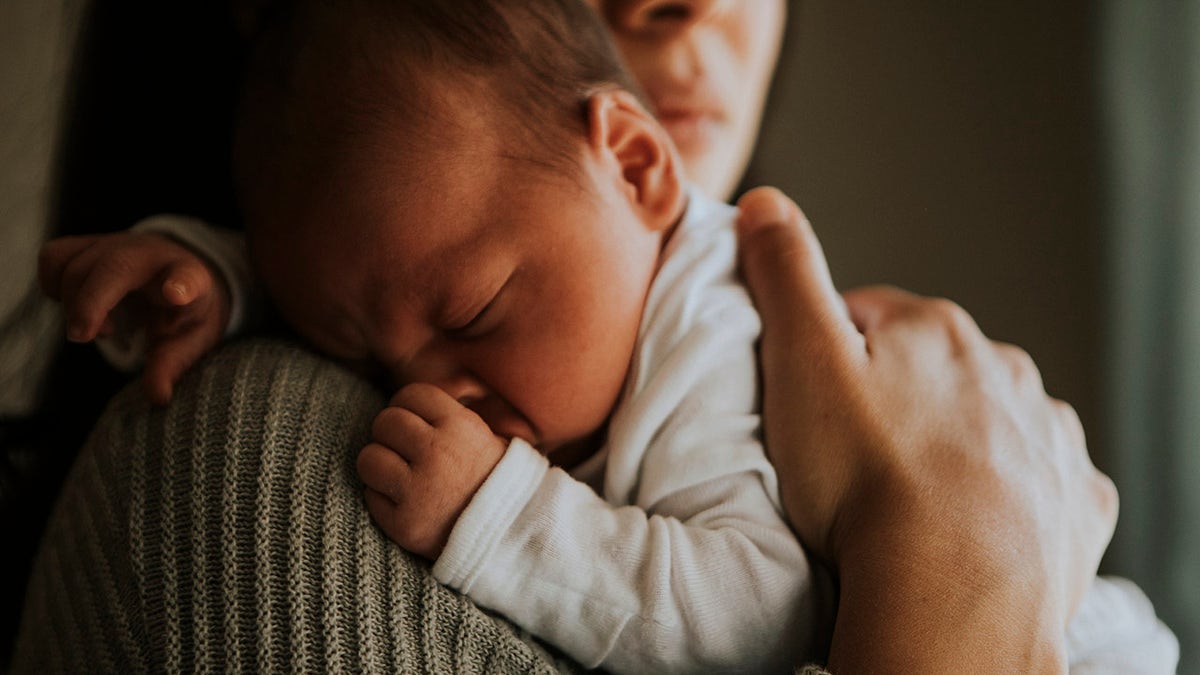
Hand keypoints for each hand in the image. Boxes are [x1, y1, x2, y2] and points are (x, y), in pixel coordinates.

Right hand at [38, 232, 230, 404]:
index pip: (189, 277)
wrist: (177, 273)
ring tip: (100, 328)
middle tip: (84, 337)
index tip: (176, 295)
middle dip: (91, 302)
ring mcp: (116, 245)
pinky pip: (54, 257)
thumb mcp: (190, 339)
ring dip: (74, 302)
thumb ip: (172, 365)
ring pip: (76, 264)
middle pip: (114, 266)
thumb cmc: (184, 310)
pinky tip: (74, 305)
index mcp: (190, 278)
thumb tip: (157, 397)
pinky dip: (52, 284)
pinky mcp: (88, 245)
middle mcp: (151, 256)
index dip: (182, 285)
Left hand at [357, 383, 507, 558]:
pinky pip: (371, 497)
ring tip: (399, 476)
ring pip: (368, 458)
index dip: (408, 407)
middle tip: (404, 451)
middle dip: (391, 434)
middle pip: (385, 422)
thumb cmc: (497, 483)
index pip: (411, 395)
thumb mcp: (488, 437)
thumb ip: (451, 418)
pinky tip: (405, 503)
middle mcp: (437, 453)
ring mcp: (419, 490)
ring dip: (379, 465)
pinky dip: (382, 500)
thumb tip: (414, 402)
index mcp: (460, 426)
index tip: (414, 423)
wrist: (513, 536)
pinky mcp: (404, 524)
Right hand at [735, 187, 1116, 670]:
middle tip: (850, 456)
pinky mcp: (1073, 501)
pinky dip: (1005, 493)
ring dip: (951, 442)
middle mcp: (1004, 370)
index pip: (870, 317)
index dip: (829, 354)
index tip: (808, 401)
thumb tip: (765, 202)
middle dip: (895, 397)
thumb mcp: (800, 359)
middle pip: (933, 369)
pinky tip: (968, 522)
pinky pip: (1037, 482)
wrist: (951, 589)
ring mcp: (1047, 437)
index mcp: (936, 330)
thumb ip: (784, 274)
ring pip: (988, 421)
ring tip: (904, 496)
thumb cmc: (865, 477)